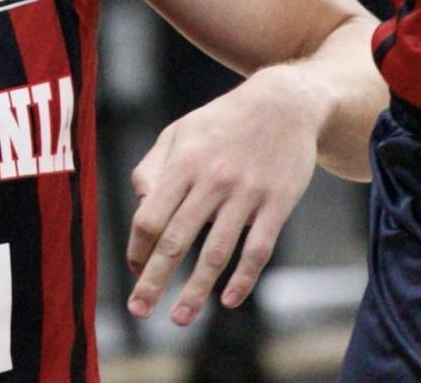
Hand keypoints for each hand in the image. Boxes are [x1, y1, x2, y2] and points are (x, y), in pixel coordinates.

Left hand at [125, 65, 324, 325]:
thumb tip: (140, 209)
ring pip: (216, 251)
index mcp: (184, 163)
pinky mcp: (277, 203)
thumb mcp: (181, 132)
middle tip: (139, 310)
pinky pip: (258, 249)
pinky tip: (229, 301)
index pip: (151, 217)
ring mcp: (246, 193)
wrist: (285, 103)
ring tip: (180, 318)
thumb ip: (154, 168)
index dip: (138, 249)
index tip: (135, 270)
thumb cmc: (223, 122)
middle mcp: (212, 180)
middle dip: (154, 280)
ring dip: (196, 290)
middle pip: (176, 240)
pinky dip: (243, 278)